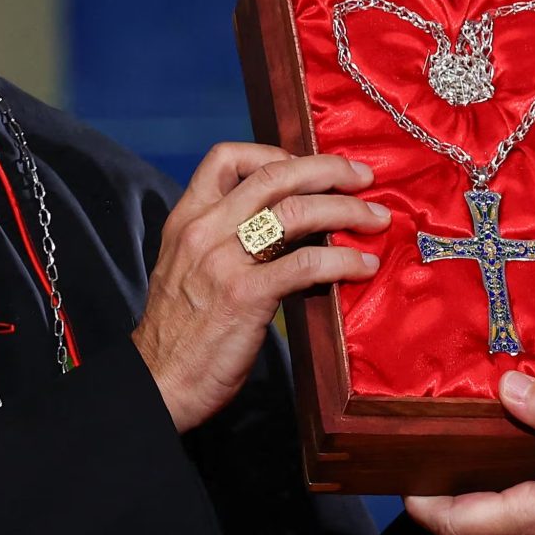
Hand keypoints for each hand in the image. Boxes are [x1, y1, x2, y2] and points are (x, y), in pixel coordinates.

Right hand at [134, 142, 385, 429]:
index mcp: (187, 219)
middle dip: (328, 169)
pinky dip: (343, 260)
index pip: (225, 158)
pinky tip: (363, 266)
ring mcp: (224, 260)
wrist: (157, 382)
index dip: (275, 152)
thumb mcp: (189, 269)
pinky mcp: (246, 295)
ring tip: (377, 220)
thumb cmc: (180, 333)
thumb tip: (285, 228)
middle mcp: (204, 230)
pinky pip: (306, 263)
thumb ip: (225, 241)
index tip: (310, 167)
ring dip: (348, 211)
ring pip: (297, 212)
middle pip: (275, 175)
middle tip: (363, 177)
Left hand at [403, 374, 534, 534]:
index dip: (419, 501)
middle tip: (436, 446)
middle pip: (471, 529)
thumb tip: (503, 386)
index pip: (452, 524)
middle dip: (446, 494)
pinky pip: (534, 526)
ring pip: (502, 528)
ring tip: (480, 443)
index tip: (402, 468)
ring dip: (484, 494)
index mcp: (532, 520)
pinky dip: (518, 497)